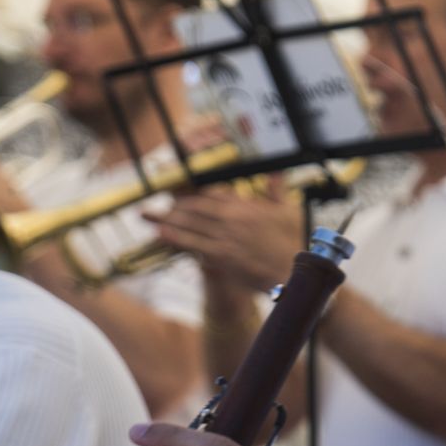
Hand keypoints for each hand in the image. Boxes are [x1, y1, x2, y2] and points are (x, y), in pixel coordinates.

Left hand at [149, 186, 306, 293]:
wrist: (299, 271)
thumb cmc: (298, 242)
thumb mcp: (291, 211)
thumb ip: (277, 191)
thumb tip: (275, 173)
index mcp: (248, 206)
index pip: (213, 196)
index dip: (193, 196)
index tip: (178, 196)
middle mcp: (234, 218)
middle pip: (195, 208)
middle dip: (172, 207)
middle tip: (152, 206)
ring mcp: (227, 237)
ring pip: (190, 224)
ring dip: (166, 219)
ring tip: (146, 216)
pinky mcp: (223, 256)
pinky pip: (194, 245)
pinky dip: (175, 238)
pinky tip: (160, 234)